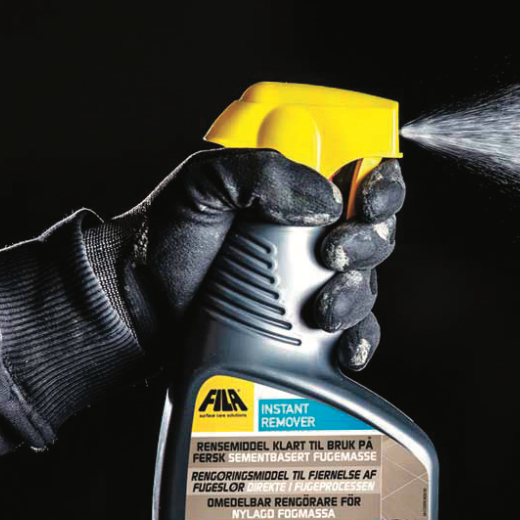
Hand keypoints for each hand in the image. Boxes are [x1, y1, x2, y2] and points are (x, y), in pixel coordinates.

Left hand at [84, 148, 404, 369]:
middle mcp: (311, 236)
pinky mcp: (307, 330)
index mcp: (295, 191)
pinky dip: (360, 340)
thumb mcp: (205, 183)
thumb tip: (324, 199)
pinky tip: (344, 347)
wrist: (139, 307)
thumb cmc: (167, 241)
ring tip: (321, 308)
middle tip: (331, 255)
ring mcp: (312, 285)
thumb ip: (261, 172)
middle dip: (366, 244)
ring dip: (356, 295)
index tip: (367, 198)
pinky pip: (354, 333)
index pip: (361, 176)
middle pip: (376, 233)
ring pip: (367, 285)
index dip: (380, 184)